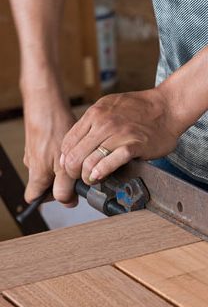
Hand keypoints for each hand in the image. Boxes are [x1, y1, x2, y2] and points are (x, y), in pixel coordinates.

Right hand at [22, 85, 76, 205]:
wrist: (46, 104)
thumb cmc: (54, 132)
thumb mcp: (64, 166)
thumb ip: (65, 187)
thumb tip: (67, 202)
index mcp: (36, 175)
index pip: (35, 198)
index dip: (52, 199)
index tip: (68, 194)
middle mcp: (32, 166)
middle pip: (46, 184)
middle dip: (63, 181)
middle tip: (76, 172)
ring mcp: (34, 153)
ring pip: (50, 168)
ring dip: (64, 166)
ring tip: (76, 155)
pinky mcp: (39, 142)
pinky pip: (51, 154)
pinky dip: (62, 153)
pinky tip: (71, 144)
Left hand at [60, 88, 181, 183]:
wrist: (168, 107)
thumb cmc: (142, 108)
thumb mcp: (110, 106)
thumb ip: (94, 122)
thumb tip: (80, 142)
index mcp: (95, 114)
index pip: (68, 142)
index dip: (66, 158)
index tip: (71, 166)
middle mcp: (103, 123)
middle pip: (75, 154)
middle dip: (73, 171)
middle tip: (79, 177)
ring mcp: (119, 135)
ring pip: (89, 160)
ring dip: (86, 175)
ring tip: (90, 179)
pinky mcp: (134, 146)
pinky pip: (111, 162)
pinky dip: (102, 172)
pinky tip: (99, 177)